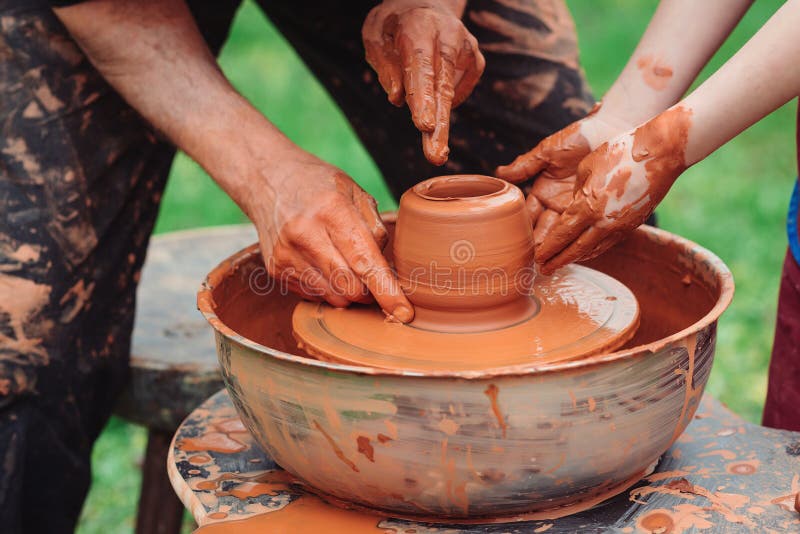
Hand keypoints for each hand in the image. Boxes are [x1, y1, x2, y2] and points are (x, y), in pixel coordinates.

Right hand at [245, 152, 413, 322]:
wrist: (267, 180)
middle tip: (374, 278)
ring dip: (349, 291)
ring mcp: (287, 255)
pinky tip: (324, 263)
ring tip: (346, 265)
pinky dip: (328, 288)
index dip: (387, 291)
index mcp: (331, 210)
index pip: (365, 262)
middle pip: (350, 287)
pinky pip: (314, 295)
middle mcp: (305, 234)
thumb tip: (387, 271)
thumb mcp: (354, 192)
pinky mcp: (276, 270)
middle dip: (370, 292)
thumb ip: (375, 228)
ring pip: (333, 297)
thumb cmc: (319, 185)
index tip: (404, 313)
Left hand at [363, 0, 484, 164]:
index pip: (420, 66)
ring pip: (453, 94)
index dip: (422, 98)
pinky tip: (433, 95)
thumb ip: (384, 64)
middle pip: (443, 86)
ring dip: (441, 124)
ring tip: (435, 150)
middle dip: (440, 125)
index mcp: (420, 26)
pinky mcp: (476, 61)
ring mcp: (467, 48)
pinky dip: (444, 101)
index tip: (423, 126)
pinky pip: (460, 92)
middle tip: (436, 156)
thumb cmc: (395, 25)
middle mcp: (450, 36)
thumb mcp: (376, 35)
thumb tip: (397, 99)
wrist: (426, 4)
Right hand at [495, 105, 631, 251]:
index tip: (516, 244)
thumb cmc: (578, 137)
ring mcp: (576, 207)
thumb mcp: (548, 151)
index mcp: (543, 190)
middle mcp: (557, 202)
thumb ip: (525, 165)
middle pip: (544, 228)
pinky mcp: (594, 208)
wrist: (610, 129)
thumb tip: (499, 173)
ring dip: (556, 248)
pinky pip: (584, 228)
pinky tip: (574, 253)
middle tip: (532, 262)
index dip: (523, 229)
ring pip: (562, 232)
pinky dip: (578, 240)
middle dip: (538, 245)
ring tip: (549, 264)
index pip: (529, 215)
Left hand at [534, 106, 692, 273]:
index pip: (561, 235)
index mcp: (587, 206)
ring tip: (561, 263)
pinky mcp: (633, 224)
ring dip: (575, 258)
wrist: (660, 152)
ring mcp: (620, 225)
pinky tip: (586, 250)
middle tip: (544, 271)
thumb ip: (576, 192)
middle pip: (575, 250)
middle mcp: (603, 222)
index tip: (537, 257)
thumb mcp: (586, 167)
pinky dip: (594, 249)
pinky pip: (608, 242)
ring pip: (593, 249)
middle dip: (558, 261)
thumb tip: (573, 205)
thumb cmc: (620, 152)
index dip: (548, 248)